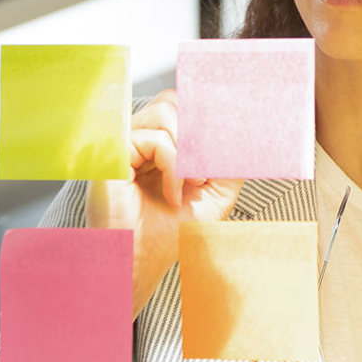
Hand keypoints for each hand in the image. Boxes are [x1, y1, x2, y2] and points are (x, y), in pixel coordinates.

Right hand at [86, 90, 242, 316]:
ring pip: (167, 112)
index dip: (204, 117)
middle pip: (174, 100)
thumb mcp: (215, 193)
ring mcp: (124, 142)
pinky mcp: (114, 154)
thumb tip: (248, 130)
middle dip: (198, 133)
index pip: (182, 104)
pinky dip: (174, 167)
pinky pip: (156, 138)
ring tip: (189, 184)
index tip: (219, 147)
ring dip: (188, 151)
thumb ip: (229, 161)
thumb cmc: (169, 232)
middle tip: (203, 172)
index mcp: (156, 142)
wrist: (142, 262)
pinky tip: (173, 195)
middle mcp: (137, 137)